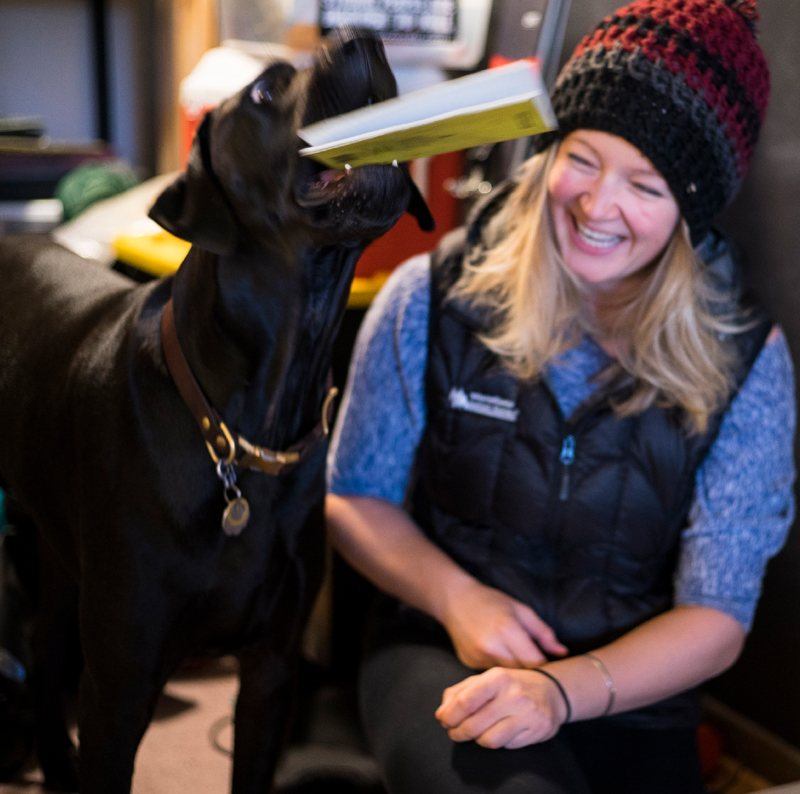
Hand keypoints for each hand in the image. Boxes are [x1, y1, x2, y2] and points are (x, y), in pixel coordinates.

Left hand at [435, 667, 567, 748]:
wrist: (552, 691)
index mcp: (498, 677)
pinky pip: (507, 746)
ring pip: (489, 740)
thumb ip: (460, 692)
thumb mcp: (485, 679)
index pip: (465, 701)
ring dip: (477, 739)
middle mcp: (514, 695)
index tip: (443, 720)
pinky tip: (499, 731)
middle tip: (454, 732)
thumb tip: (441, 713)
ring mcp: (527, 714)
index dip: (450, 715)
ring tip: (476, 733)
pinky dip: (498, 742)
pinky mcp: (537, 731)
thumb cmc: (510, 685)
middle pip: (474, 725)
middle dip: (458, 732)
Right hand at [440, 580, 566, 668]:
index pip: (535, 662)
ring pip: (507, 676)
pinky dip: (500, 670)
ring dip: (516, 673)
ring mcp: (479, 658)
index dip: (546, 666)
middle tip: (539, 667)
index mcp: (507, 630)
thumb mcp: (521, 610)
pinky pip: (492, 674)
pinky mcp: (470, 664)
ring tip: (520, 663)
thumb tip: (563, 653)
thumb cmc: (492, 601)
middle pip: (522, 673)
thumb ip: (543, 633)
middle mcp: (492, 647)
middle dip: (532, 672)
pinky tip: (501, 659)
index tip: (552, 666)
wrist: (455, 600)